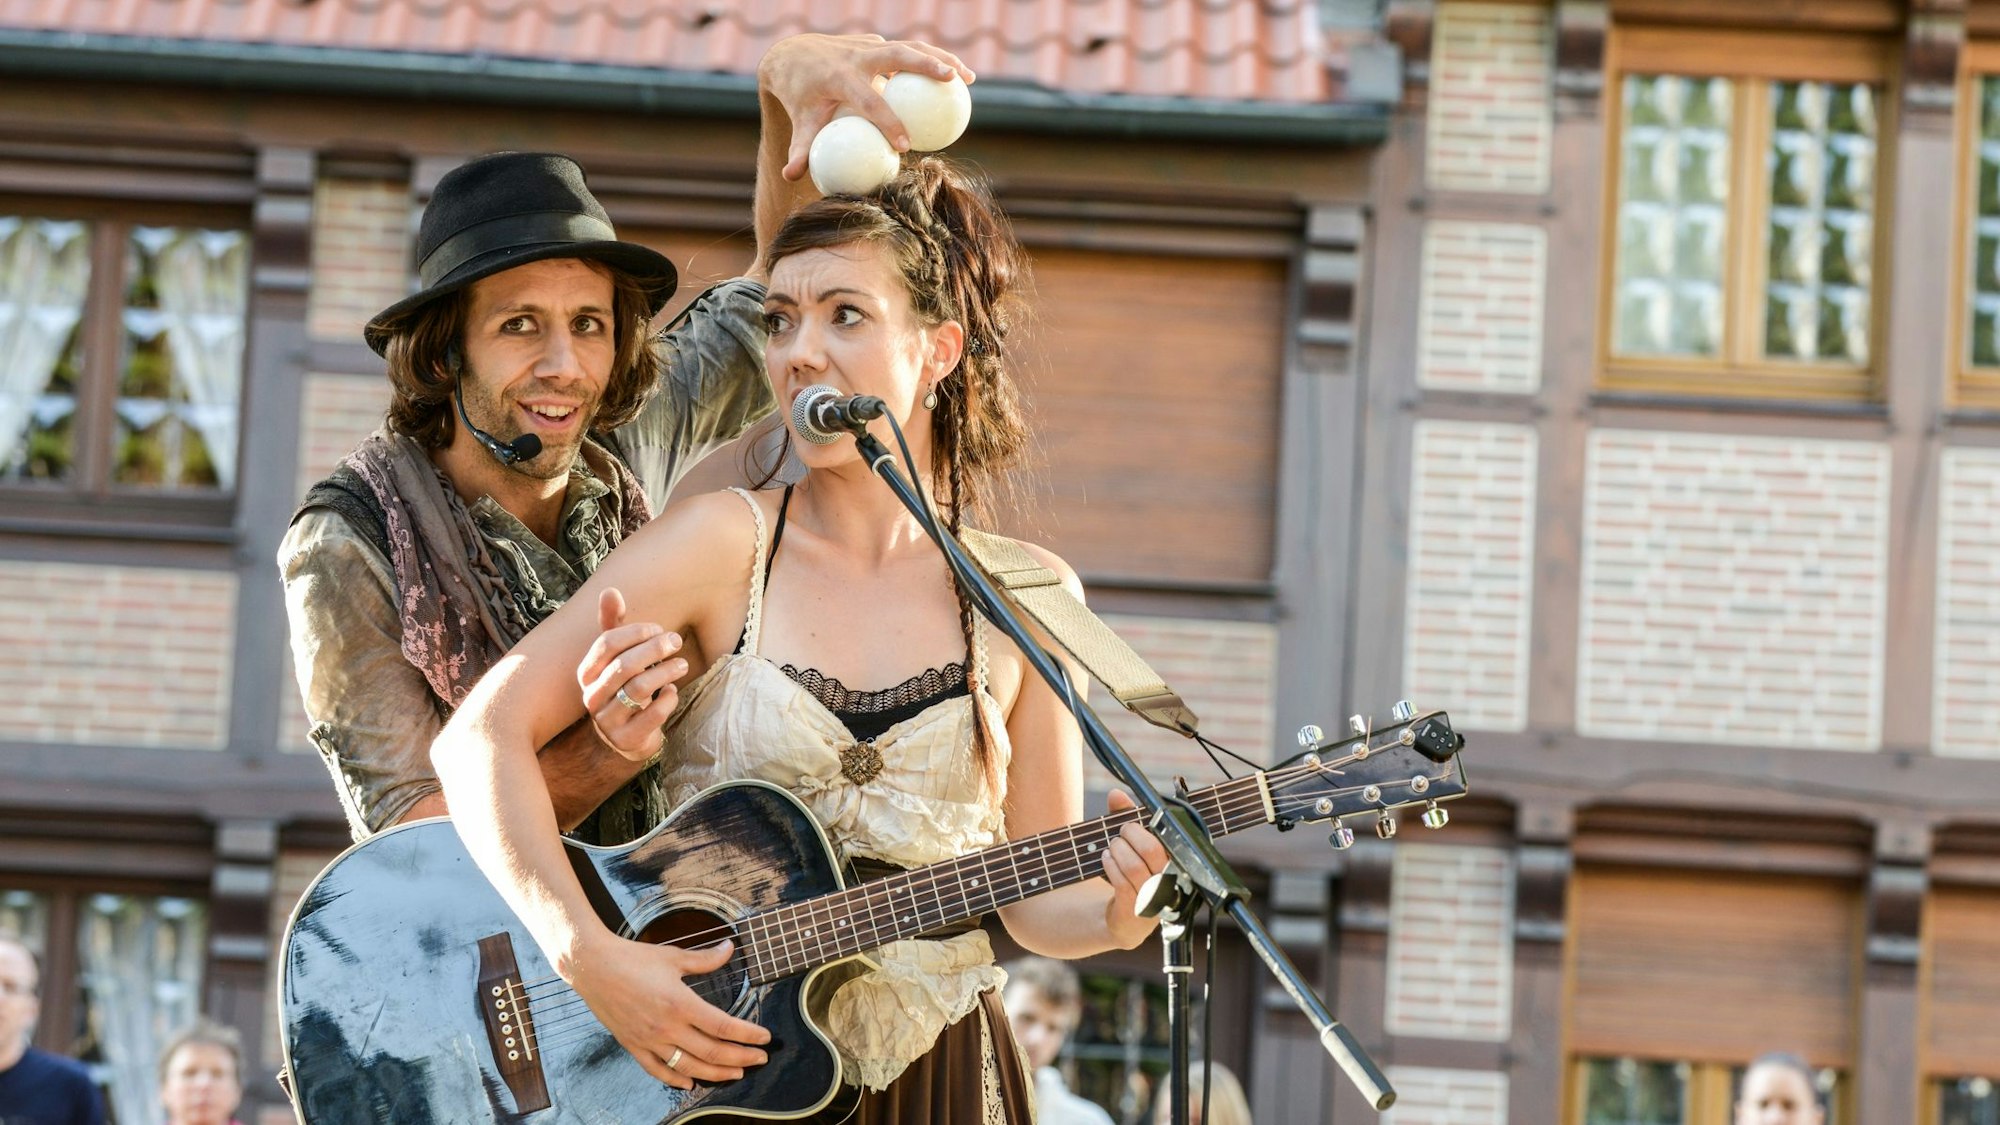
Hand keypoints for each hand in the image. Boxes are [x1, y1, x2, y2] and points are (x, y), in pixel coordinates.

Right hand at [567, 931, 772, 1089]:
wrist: (592, 966)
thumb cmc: (632, 958)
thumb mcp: (673, 956)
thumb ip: (705, 959)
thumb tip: (730, 949)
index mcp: (680, 1003)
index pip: (723, 1026)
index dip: (747, 1034)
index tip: (764, 1038)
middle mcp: (666, 1027)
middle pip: (712, 1052)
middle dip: (741, 1058)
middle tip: (759, 1058)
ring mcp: (649, 1040)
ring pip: (689, 1067)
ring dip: (716, 1074)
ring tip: (736, 1073)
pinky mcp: (633, 1046)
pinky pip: (658, 1070)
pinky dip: (676, 1079)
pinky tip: (691, 1082)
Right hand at [579, 588, 687, 760]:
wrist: (627, 736)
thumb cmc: (624, 687)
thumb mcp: (618, 657)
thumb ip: (613, 625)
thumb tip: (610, 590)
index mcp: (587, 672)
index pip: (607, 644)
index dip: (635, 632)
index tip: (658, 629)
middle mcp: (591, 696)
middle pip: (623, 665)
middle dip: (655, 649)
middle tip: (676, 641)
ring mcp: (607, 720)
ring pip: (638, 689)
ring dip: (666, 672)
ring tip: (682, 665)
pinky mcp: (626, 739)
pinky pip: (651, 716)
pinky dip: (668, 700)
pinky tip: (673, 691)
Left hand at [758, 33, 975, 181]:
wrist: (793, 55)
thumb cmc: (800, 97)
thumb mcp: (801, 122)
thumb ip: (800, 149)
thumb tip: (791, 177)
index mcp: (839, 76)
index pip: (868, 99)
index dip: (888, 121)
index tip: (906, 146)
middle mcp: (857, 55)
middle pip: (897, 54)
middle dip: (925, 64)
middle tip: (952, 80)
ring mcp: (868, 45)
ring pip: (910, 46)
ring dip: (941, 58)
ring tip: (967, 78)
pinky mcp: (877, 44)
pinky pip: (910, 50)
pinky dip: (934, 60)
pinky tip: (956, 78)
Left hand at [1099, 790, 1170, 948]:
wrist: (1125, 920)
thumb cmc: (1132, 876)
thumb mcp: (1132, 845)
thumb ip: (1126, 817)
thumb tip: (1116, 794)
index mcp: (1178, 866)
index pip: (1169, 841)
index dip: (1149, 827)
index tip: (1131, 821)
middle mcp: (1170, 884)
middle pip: (1152, 850)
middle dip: (1131, 835)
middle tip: (1121, 832)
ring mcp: (1154, 900)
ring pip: (1134, 867)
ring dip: (1118, 851)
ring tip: (1112, 847)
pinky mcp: (1136, 911)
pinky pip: (1122, 883)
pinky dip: (1111, 866)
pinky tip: (1107, 859)